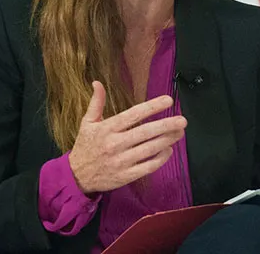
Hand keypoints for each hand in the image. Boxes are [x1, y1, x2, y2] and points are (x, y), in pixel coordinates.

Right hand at [69, 81, 186, 194]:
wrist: (77, 176)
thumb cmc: (85, 146)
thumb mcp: (87, 122)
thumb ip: (96, 103)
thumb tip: (97, 83)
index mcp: (107, 128)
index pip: (133, 115)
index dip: (152, 107)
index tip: (168, 101)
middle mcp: (115, 144)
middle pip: (145, 132)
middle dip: (166, 125)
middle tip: (182, 120)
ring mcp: (121, 161)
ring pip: (149, 149)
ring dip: (167, 140)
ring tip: (179, 133)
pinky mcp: (125, 176)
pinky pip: (147, 167)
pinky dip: (160, 159)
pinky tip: (168, 150)